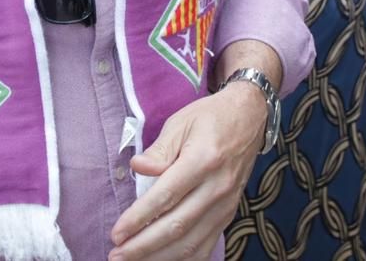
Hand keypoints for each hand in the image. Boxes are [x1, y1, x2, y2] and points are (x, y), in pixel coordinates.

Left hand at [109, 85, 267, 259]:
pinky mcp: (228, 215)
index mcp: (202, 160)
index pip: (166, 196)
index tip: (117, 233)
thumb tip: (137, 168)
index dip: (139, 218)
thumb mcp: (180, 122)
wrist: (248, 119)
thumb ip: (159, 150)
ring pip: (192, 242)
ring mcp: (225, 205)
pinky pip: (206, 245)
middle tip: (116, 255)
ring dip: (160, 257)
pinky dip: (185, 259)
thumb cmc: (210, 118)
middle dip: (143, 246)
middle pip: (177, 226)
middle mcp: (217, 187)